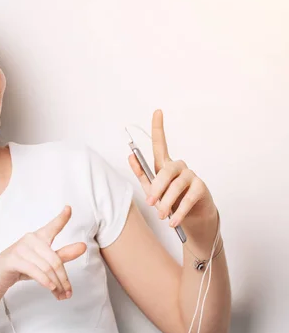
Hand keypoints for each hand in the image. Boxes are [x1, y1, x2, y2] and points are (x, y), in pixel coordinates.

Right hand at [0, 206, 86, 300]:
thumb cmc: (22, 266)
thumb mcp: (44, 262)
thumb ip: (63, 254)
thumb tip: (83, 247)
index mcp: (39, 237)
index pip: (52, 227)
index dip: (62, 218)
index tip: (69, 208)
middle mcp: (30, 239)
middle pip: (55, 259)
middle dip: (64, 278)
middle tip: (69, 292)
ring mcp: (21, 248)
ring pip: (46, 268)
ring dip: (56, 284)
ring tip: (60, 294)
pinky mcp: (13, 259)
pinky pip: (35, 271)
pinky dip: (46, 282)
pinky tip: (51, 288)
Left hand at [128, 110, 216, 227]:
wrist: (189, 221)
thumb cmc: (169, 202)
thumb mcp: (152, 190)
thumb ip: (141, 174)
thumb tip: (130, 156)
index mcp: (164, 165)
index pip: (161, 143)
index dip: (158, 127)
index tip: (157, 111)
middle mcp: (179, 167)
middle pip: (166, 170)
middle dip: (157, 187)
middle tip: (150, 203)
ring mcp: (192, 176)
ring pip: (177, 185)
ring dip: (167, 202)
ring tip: (161, 215)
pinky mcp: (202, 188)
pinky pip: (189, 198)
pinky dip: (179, 211)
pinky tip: (173, 221)